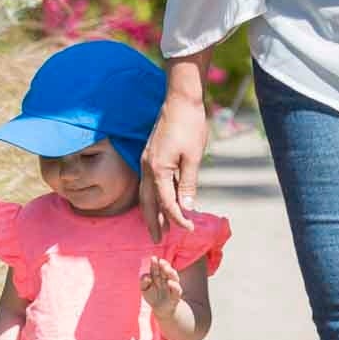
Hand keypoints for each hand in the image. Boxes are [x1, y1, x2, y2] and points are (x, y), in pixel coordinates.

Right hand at [139, 92, 208, 237]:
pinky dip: (151, 197)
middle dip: (153, 222)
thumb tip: (187, 209)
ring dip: (150, 211)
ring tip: (156, 226)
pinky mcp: (149, 156)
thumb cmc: (190, 126)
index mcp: (158, 169)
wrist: (180, 100)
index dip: (177, 219)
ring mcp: (146, 161)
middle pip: (147, 202)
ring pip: (145, 193)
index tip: (188, 230)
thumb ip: (188, 185)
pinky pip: (147, 183)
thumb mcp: (193, 158)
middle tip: (157, 239)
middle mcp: (147, 167)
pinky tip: (158, 201)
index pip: (166, 203)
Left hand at [140, 255, 184, 314]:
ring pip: (174, 277)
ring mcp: (172, 286)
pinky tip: (170, 282)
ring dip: (170, 272)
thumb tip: (147, 277)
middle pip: (166, 270)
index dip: (155, 263)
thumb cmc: (153, 296)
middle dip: (164, 265)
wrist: (161, 309)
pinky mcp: (176, 295)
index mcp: (158, 276)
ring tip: (166, 268)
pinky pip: (177, 289)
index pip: (157, 268)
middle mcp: (166, 279)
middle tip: (161, 261)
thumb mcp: (145, 289)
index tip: (153, 258)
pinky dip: (174, 286)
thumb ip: (143, 282)